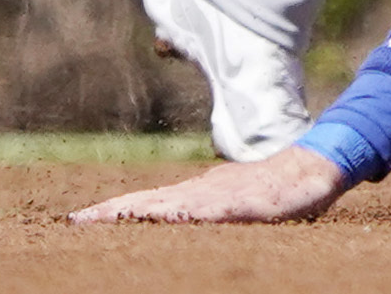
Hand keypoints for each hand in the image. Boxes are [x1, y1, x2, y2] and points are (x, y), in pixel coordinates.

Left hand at [70, 145, 351, 223]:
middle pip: (149, 201)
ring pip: (174, 205)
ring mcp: (223, 196)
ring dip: (139, 212)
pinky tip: (172, 218)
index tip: (75, 221)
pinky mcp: (248, 203)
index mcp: (195, 194)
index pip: (145, 202)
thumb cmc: (272, 189)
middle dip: (112, 212)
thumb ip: (201, 208)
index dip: (111, 211)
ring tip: (108, 219)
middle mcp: (202, 192)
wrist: (314, 168)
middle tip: (75, 223)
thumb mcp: (229, 201)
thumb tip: (170, 220)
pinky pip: (215, 211)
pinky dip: (190, 214)